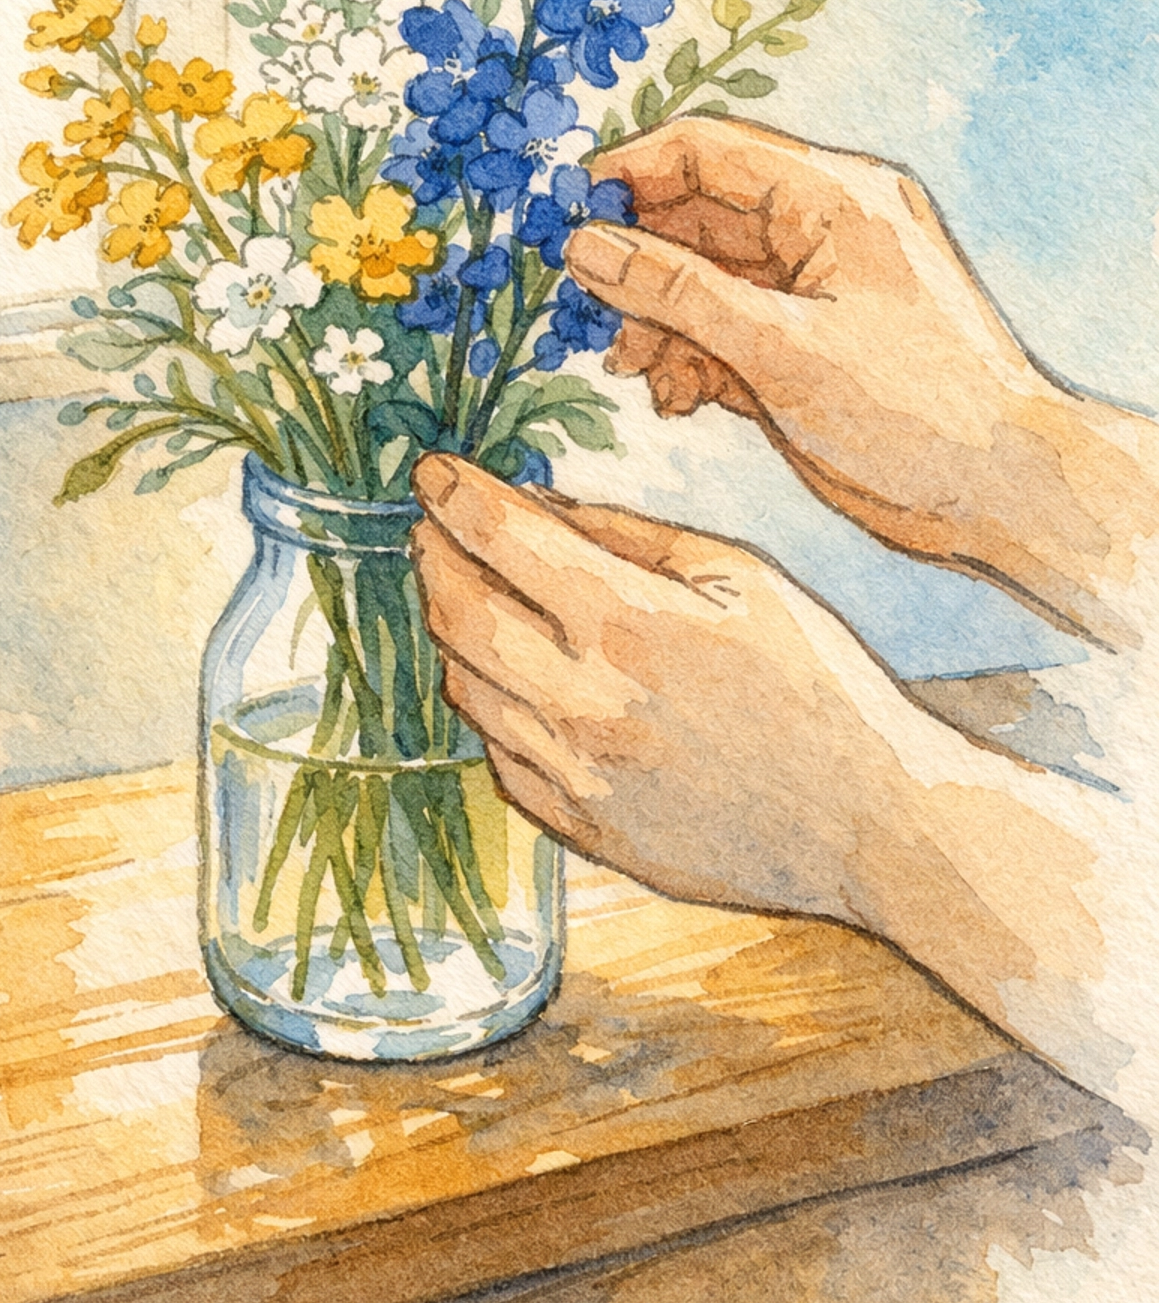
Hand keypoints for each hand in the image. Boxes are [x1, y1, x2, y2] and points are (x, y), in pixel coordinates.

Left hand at [412, 453, 1154, 1124]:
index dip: (452, 494)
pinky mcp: (582, 831)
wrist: (870, 820)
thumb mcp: (739, 574)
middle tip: (434, 529)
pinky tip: (515, 679)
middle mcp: (585, 704)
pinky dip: (491, 708)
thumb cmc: (819, 679)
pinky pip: (498, 758)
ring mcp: (576, 777)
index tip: (433, 471)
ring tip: (470, 594)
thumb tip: (534, 504)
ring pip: (466, 689)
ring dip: (453, 632)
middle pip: (456, 614)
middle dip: (432, 558)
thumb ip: (628, 535)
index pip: (499, 537)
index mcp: (630, 623)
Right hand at [570, 118, 1158, 647]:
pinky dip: (691, 358)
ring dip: (657, 322)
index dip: (626, 178)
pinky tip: (675, 401)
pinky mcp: (805, 346)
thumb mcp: (779, 346)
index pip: (704, 151)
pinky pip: (725, 329)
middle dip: (636, 266)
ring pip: (702, 280)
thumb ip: (675, 292)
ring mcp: (813, 290)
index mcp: (830, 196)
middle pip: (695, 217)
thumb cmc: (915, 408)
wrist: (1003, 492)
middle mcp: (820, 229)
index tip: (560, 222)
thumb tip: (583, 244)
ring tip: (635, 375)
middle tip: (585, 318)